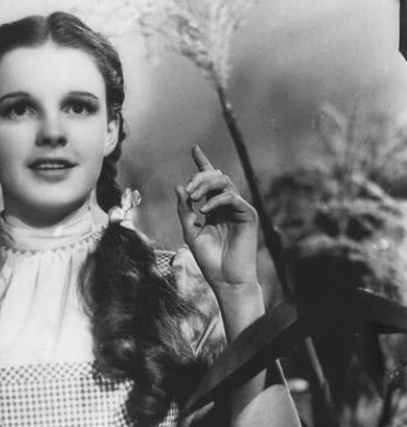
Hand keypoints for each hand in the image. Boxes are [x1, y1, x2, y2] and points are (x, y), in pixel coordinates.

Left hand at [174, 145, 258, 287]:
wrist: (226, 279)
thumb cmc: (209, 260)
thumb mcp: (190, 232)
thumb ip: (184, 211)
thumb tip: (179, 187)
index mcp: (212, 209)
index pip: (208, 182)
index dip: (202, 163)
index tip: (194, 148)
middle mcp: (226, 206)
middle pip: (215, 178)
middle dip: (199, 178)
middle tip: (188, 190)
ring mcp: (238, 209)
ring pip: (224, 183)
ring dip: (206, 185)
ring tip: (193, 198)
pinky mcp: (248, 214)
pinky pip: (231, 198)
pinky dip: (216, 201)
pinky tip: (204, 210)